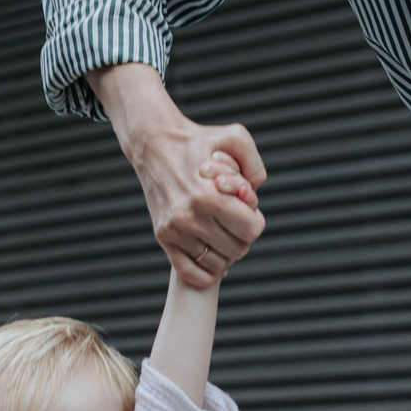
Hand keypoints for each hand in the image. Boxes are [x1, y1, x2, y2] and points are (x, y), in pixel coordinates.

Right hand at [89, 62, 265, 286]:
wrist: (155, 145)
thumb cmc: (199, 142)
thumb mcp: (234, 138)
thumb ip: (255, 165)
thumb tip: (254, 198)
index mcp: (209, 195)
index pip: (251, 230)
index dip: (255, 220)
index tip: (247, 210)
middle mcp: (190, 217)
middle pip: (237, 249)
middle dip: (242, 235)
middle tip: (235, 220)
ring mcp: (174, 230)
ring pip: (216, 264)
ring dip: (225, 253)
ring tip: (222, 233)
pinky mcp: (163, 237)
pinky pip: (190, 272)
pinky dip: (205, 272)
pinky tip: (211, 255)